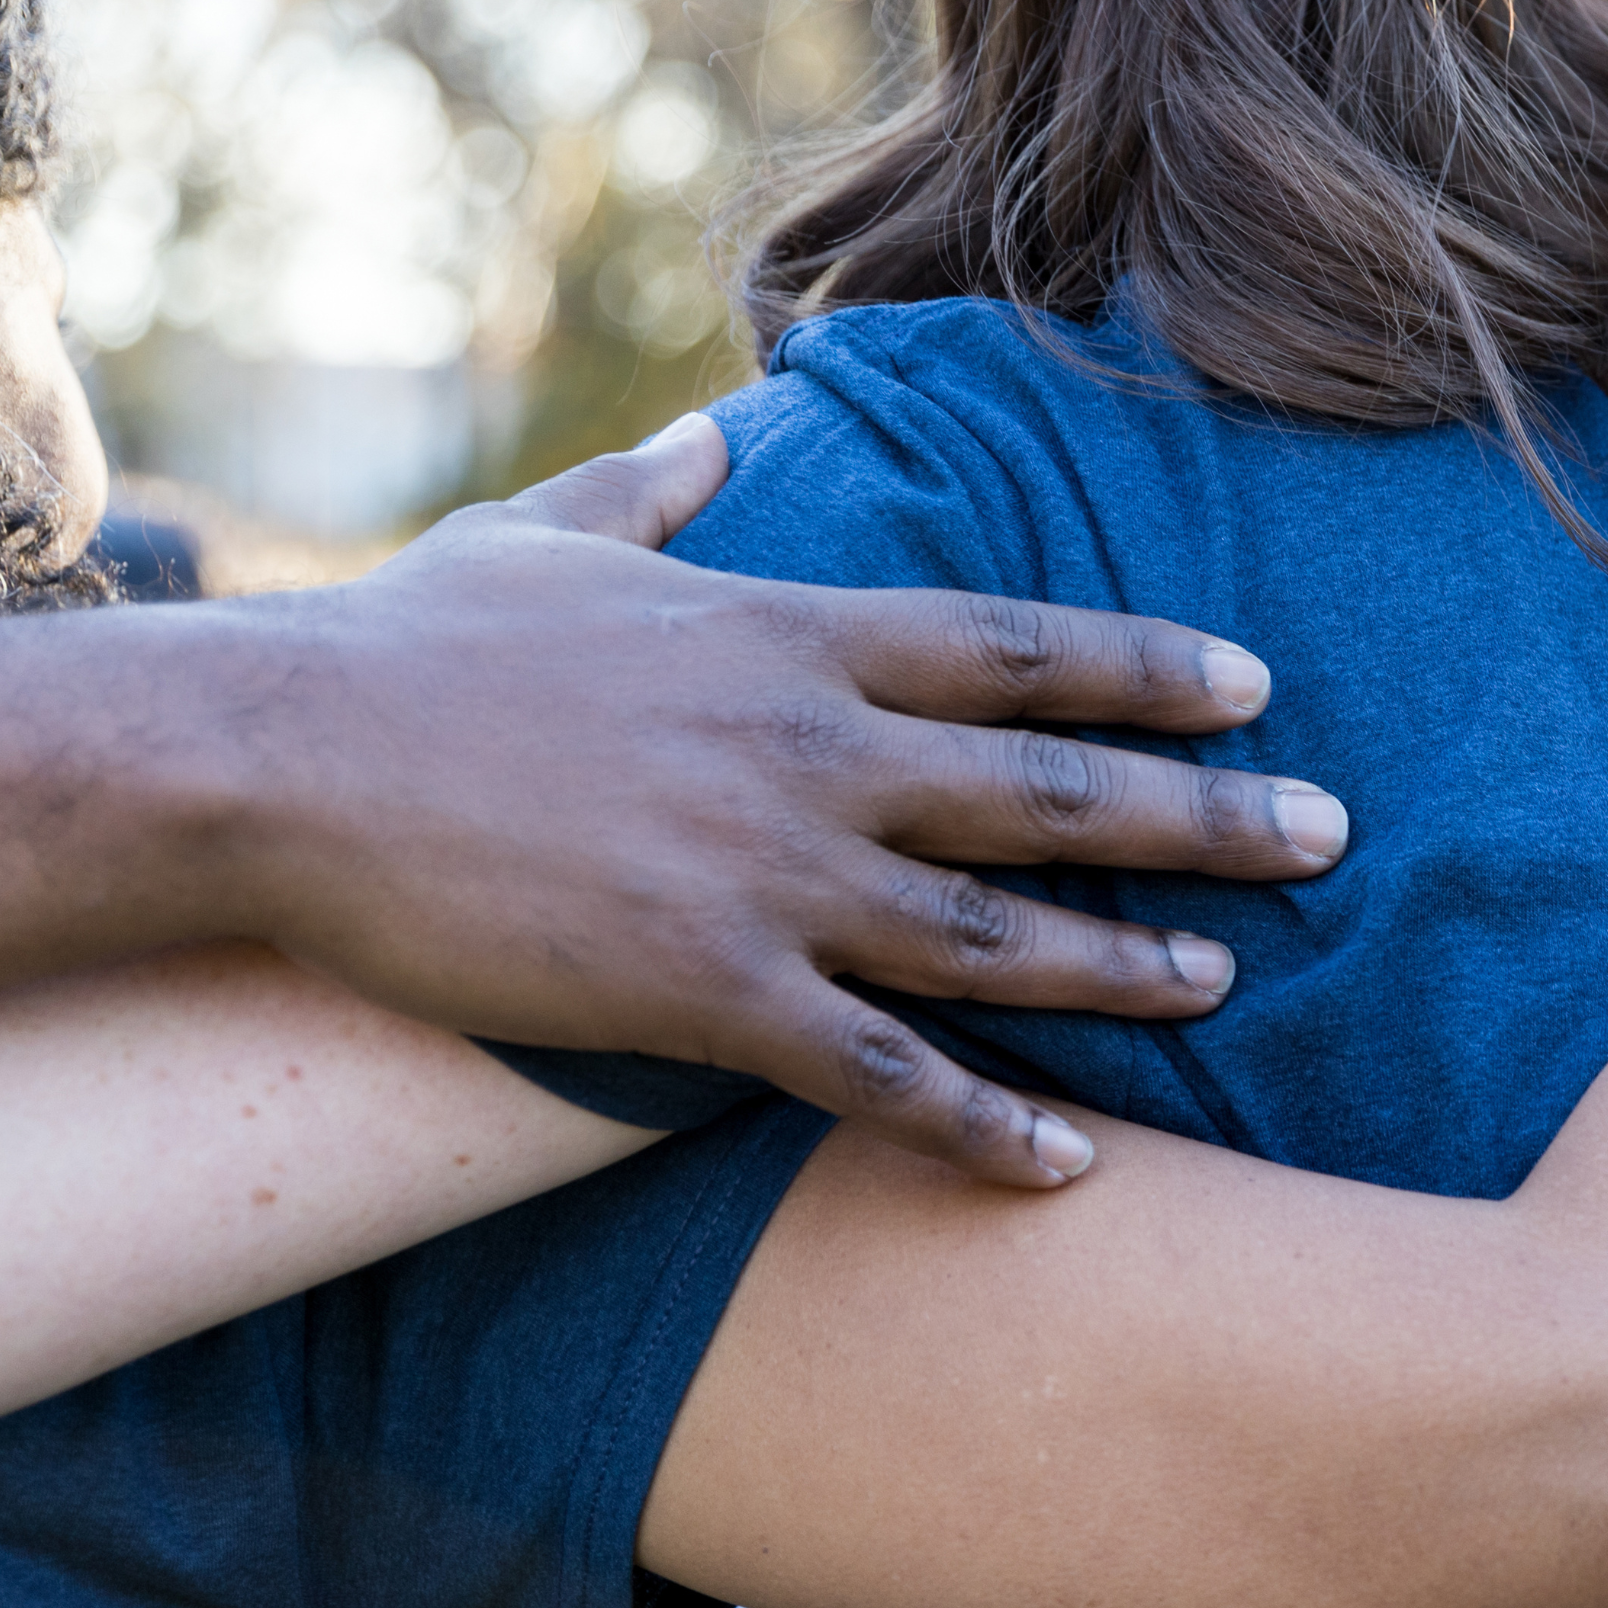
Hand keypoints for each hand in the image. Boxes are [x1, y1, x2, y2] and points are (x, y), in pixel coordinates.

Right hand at [199, 415, 1348, 1186]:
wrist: (277, 763)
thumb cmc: (403, 652)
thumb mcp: (539, 541)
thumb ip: (647, 498)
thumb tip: (705, 442)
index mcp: (788, 637)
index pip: (1019, 647)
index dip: (1150, 667)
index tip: (1259, 688)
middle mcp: (813, 755)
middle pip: (1055, 791)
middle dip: (1206, 818)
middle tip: (1330, 840)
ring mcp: (768, 879)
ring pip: (997, 938)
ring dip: (1127, 968)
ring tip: (1226, 987)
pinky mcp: (706, 994)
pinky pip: (879, 1076)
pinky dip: (982, 1126)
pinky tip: (1069, 1165)